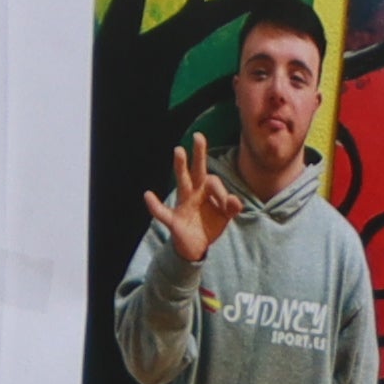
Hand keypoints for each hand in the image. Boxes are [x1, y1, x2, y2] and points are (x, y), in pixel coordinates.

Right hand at [144, 133, 241, 267]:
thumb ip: (232, 207)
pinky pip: (161, 212)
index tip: (228, 205)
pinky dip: (154, 204)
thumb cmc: (210, 225)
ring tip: (179, 151)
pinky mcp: (174, 221)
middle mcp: (192, 194)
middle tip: (198, 136)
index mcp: (205, 192)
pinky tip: (148, 195)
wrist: (196, 247)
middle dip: (198, 154)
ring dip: (180, 167)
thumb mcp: (225, 216)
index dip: (222, 192)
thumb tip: (234, 200)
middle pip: (196, 171)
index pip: (213, 182)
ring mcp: (182, 205)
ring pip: (181, 182)